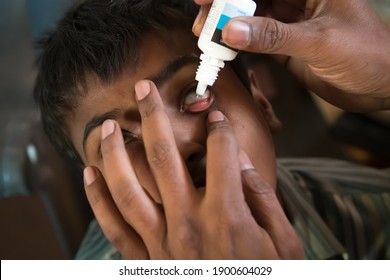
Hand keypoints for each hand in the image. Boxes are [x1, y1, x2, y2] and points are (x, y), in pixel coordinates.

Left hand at [82, 80, 302, 258]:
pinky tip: (89, 174)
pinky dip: (98, 199)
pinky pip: (115, 227)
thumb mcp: (283, 244)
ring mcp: (162, 242)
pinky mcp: (146, 261)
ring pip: (129, 187)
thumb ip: (263, 200)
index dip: (221, 128)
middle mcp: (189, 222)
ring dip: (114, 152)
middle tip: (143, 88)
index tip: (218, 117)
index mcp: (227, 215)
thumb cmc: (265, 279)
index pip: (221, 152)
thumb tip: (239, 164)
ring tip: (107, 126)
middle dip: (153, 116)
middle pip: (164, 156)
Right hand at [193, 0, 389, 111]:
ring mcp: (290, 22)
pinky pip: (256, 40)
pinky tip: (225, 49)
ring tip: (209, 37)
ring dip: (229, 27)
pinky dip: (239, 45)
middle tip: (205, 21)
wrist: (379, 87)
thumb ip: (274, 36)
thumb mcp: (318, 42)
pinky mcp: (285, 44)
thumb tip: (231, 30)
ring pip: (251, 17)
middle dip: (226, 6)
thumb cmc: (366, 55)